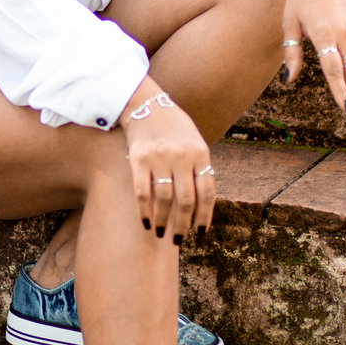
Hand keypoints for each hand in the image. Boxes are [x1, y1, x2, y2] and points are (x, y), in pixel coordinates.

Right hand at [118, 80, 214, 243]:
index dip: (205, 216)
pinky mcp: (138, 158)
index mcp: (200, 153)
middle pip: (186, 201)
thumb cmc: (173, 126)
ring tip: (161, 234)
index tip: (200, 233)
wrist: (145, 104)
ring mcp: (160, 157)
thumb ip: (200, 167)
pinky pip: (142, 192)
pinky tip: (146, 223)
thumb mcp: (194, 141)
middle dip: (183, 225)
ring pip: (165, 199)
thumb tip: (202, 203)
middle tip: (178, 240)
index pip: (207, 193)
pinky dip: (144, 211)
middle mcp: (182, 156)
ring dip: (164, 221)